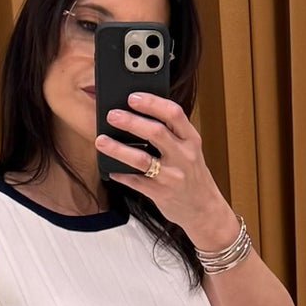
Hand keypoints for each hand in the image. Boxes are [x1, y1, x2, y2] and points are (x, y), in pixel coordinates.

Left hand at [96, 92, 237, 250]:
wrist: (204, 209)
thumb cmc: (192, 175)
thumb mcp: (190, 150)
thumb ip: (172, 133)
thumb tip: (139, 114)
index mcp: (191, 140)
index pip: (174, 114)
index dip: (152, 103)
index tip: (133, 97)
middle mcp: (184, 156)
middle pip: (156, 133)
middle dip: (131, 122)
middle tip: (112, 115)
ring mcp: (172, 176)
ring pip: (142, 159)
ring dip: (118, 149)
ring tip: (101, 141)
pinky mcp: (161, 194)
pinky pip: (136, 182)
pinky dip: (121, 175)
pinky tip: (110, 169)